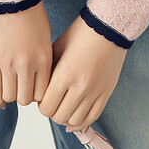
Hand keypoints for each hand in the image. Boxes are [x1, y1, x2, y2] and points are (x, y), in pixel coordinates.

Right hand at [0, 3, 53, 108]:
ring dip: (11, 95)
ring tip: (11, 88)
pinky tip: (0, 99)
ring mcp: (8, 64)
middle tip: (22, 90)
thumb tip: (39, 81)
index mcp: (43, 60)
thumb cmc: (32, 16)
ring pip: (10, 96)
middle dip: (25, 97)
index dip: (38, 95)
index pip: (42, 93)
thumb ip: (43, 61)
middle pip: (25, 98)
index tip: (35, 91)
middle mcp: (26, 65)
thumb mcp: (46, 39)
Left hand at [38, 15, 126, 131]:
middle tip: (54, 102)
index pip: (46, 108)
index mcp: (64, 75)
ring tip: (65, 107)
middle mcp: (80, 87)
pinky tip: (76, 113)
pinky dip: (82, 120)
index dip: (42, 105)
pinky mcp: (106, 92)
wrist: (107, 27)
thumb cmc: (81, 34)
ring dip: (67, 117)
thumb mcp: (57, 49)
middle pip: (59, 117)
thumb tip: (41, 92)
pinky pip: (92, 117)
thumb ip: (48, 72)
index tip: (44, 98)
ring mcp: (95, 91)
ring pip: (75, 121)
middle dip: (53, 112)